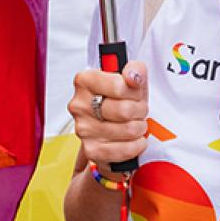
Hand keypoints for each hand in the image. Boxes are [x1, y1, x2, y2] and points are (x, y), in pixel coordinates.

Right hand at [68, 61, 148, 179]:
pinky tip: (135, 139)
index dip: (134, 91)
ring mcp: (83, 129)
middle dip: (140, 111)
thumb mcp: (131, 80)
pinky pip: (124, 150)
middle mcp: (79, 105)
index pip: (119, 85)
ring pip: (128, 130)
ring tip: (135, 123)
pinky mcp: (91, 150)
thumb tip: (134, 74)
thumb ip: (135, 70)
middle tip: (138, 110)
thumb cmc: (121, 100)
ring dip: (140, 128)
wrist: (115, 126)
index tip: (134, 92)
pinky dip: (136, 145)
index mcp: (85, 81)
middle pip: (124, 110)